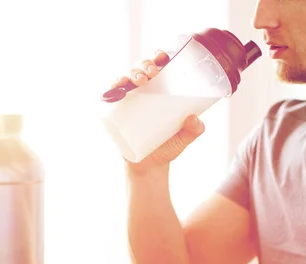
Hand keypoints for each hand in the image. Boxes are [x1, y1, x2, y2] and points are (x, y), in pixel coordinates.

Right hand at [112, 51, 205, 171]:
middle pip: (141, 68)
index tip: (163, 56)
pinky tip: (117, 87)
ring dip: (130, 73)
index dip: (159, 56)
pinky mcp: (116, 113)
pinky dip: (111, 89)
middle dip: (145, 64)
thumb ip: (193, 131)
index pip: (158, 66)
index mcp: (160, 91)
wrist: (150, 166)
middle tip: (153, 73)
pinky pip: (110, 97)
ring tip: (140, 81)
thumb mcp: (183, 139)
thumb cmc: (168, 147)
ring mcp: (128, 101)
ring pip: (126, 78)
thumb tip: (195, 119)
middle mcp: (143, 92)